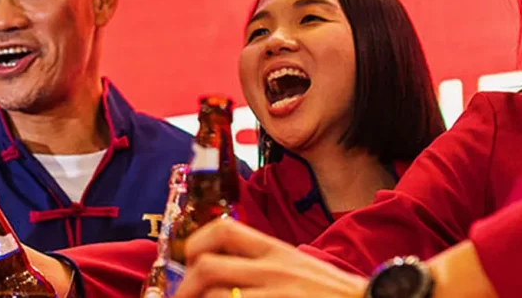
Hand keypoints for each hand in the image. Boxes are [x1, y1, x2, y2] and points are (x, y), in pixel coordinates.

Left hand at [175, 219, 364, 297]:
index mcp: (278, 251)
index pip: (225, 230)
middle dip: (184, 286)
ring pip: (216, 296)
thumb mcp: (301, 268)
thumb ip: (268, 265)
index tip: (188, 260)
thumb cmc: (336, 294)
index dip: (196, 243)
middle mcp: (274, 270)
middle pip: (208, 267)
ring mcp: (276, 295)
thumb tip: (228, 274)